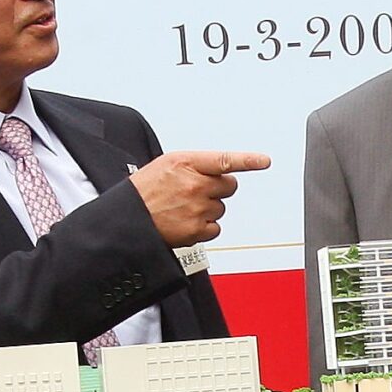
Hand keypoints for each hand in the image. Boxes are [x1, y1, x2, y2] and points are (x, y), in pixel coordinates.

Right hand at [129, 150, 269, 245]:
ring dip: (208, 208)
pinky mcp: (196, 230)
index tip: (263, 161)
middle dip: (218, 188)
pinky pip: (215, 228)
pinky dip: (205, 227)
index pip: (224, 160)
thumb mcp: (166, 164)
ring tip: (184, 208)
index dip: (247, 160)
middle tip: (197, 191)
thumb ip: (195, 164)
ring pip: (221, 207)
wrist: (128, 219)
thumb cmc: (145, 191)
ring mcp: (196, 208)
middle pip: (229, 186)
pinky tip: (187, 222)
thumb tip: (218, 169)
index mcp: (186, 163)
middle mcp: (194, 185)